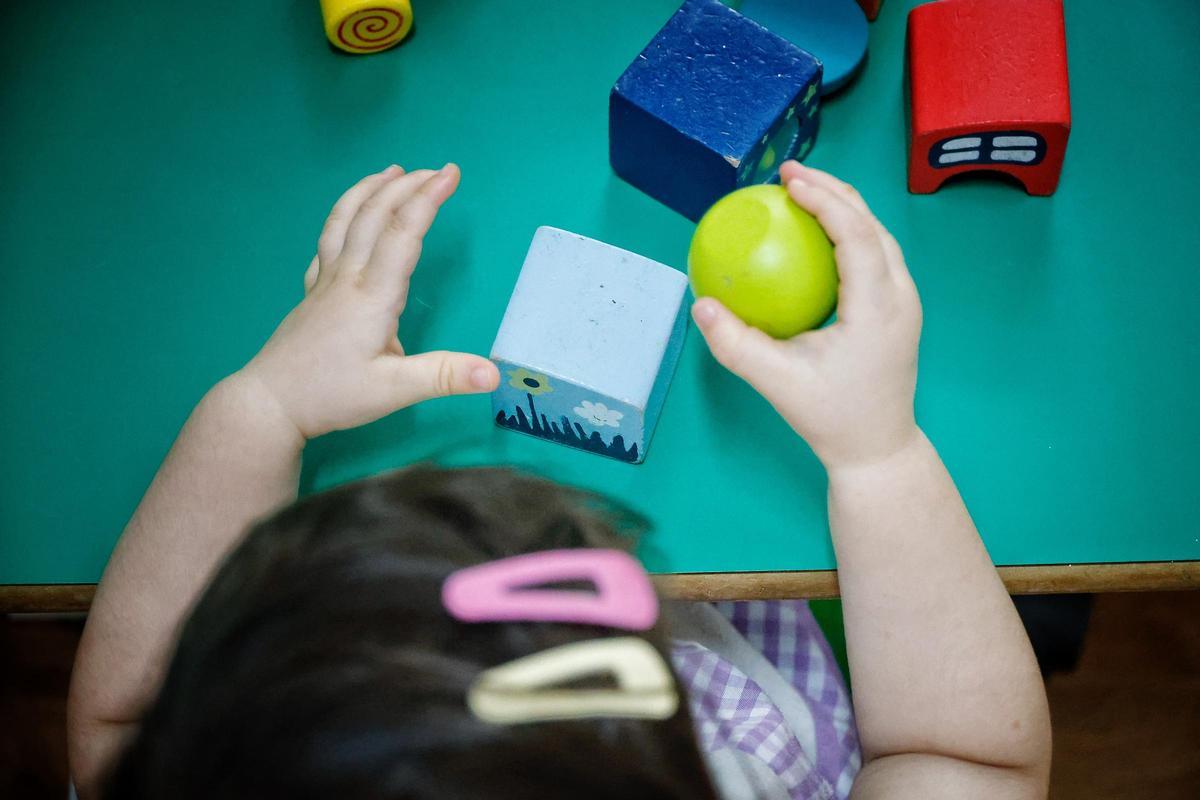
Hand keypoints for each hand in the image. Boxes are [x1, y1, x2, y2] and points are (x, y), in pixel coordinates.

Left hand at [236, 164, 499, 438]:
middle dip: (407, 186)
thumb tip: (494, 374)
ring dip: (370, 190)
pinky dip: (342, 217)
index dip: (427, 199)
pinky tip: (348, 218)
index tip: (450, 174)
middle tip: (438, 170)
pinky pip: (327, 241)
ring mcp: (325, 282)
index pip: (403, 233)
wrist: (269, 402)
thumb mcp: (393, 392)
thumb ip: (444, 377)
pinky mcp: (312, 292)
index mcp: (372, 295)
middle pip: (374, 216)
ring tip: (391, 170)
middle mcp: (348, 278)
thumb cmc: (330, 395)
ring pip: (345, 220)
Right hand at [691, 161, 921, 469]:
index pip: (857, 237)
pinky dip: (849, 232)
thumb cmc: (831, 417)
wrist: (876, 448)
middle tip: (789, 173)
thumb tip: (700, 306)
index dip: (826, 202)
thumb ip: (737, 345)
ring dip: (844, 208)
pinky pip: (876, 255)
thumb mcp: (778, 383)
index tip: (789, 183)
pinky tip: (817, 233)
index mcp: (877, 310)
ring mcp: (906, 302)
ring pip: (879, 236)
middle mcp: (900, 297)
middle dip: (834, 191)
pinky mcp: (899, 309)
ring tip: (804, 191)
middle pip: (873, 225)